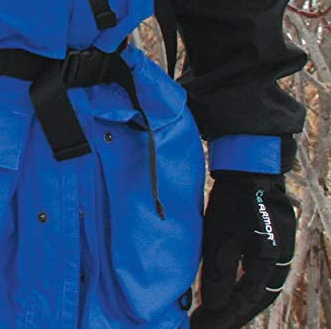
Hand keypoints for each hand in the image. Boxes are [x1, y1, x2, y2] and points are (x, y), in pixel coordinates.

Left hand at [191, 172, 296, 328]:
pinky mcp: (271, 245)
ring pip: (259, 290)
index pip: (247, 301)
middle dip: (231, 315)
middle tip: (207, 326)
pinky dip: (243, 289)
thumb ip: (218, 273)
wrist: (250, 170)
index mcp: (269, 262)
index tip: (203, 327)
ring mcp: (278, 253)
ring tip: (214, 316)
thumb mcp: (220, 237)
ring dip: (237, 304)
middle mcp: (279, 262)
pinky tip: (228, 295)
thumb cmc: (234, 201)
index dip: (225, 316)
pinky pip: (259, 276)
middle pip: (256, 300)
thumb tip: (215, 306)